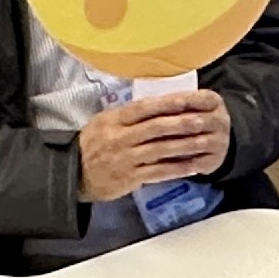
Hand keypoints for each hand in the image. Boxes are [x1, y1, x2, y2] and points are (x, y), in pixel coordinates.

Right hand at [77, 89, 228, 198]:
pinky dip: (177, 168)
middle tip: (203, 119)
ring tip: (204, 141)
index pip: (143, 107)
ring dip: (185, 146)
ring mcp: (126, 159)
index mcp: (114, 120)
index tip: (187, 99)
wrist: (74, 174)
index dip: (167, 103)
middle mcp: (120, 138)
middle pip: (156, 128)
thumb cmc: (93, 144)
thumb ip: (129, 116)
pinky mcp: (130, 178)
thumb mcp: (104, 122)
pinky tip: (193, 165)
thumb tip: (159, 104)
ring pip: (161, 150)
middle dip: (182, 123)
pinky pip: (158, 172)